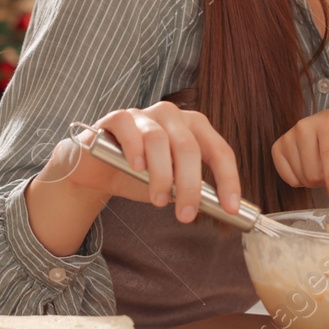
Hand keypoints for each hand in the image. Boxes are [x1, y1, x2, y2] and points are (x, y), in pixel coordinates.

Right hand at [38, 102, 241, 223]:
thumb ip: (191, 189)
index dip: (227, 178)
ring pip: (159, 139)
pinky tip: (136, 168)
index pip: (218, 150)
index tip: (230, 207)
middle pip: (189, 147)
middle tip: (186, 214)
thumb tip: (219, 207)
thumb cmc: (138, 176)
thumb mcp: (171, 185)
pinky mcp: (116, 118)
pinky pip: (129, 127)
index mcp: (193, 128)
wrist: (98, 172)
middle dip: (190, 185)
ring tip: (158, 200)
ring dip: (161, 175)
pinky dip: (135, 149)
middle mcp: (172, 116)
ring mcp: (144, 114)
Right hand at [270, 108, 328, 199]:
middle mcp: (305, 126)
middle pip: (314, 172)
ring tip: (321, 166)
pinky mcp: (278, 146)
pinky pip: (288, 178)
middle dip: (326, 180)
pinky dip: (299, 180)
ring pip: (301, 177)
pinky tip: (307, 167)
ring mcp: (289, 135)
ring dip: (313, 181)